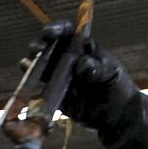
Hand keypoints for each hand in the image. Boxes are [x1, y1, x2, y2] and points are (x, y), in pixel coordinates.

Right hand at [21, 21, 147, 148]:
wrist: (120, 120)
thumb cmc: (120, 91)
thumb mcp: (113, 77)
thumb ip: (99, 69)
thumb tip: (82, 64)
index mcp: (84, 49)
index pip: (68, 33)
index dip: (57, 29)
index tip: (52, 32)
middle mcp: (69, 60)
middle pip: (49, 48)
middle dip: (40, 46)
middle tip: (36, 50)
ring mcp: (61, 78)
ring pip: (42, 67)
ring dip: (33, 64)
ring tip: (27, 64)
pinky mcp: (57, 96)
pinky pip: (42, 89)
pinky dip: (33, 85)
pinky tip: (27, 82)